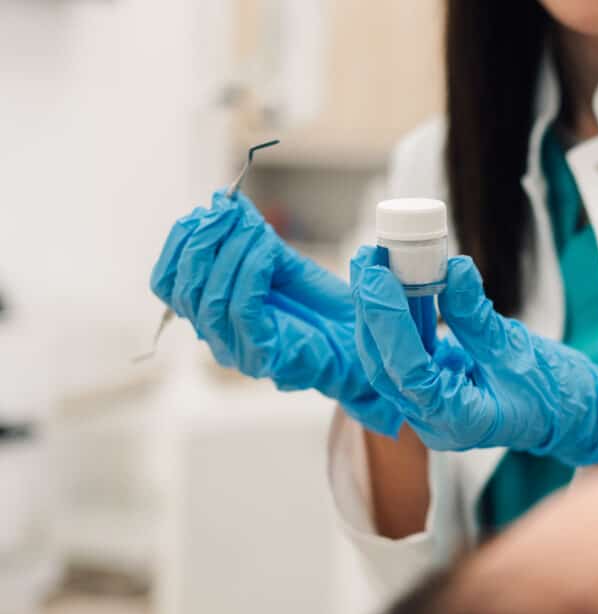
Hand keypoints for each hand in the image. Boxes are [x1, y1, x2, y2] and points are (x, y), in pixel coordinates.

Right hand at [150, 190, 401, 435]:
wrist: (356, 336)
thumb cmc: (318, 303)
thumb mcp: (278, 260)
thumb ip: (250, 235)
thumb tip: (227, 200)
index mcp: (208, 310)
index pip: (166, 281)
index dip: (180, 242)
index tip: (206, 211)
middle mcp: (214, 335)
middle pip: (183, 288)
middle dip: (204, 242)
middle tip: (228, 213)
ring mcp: (235, 348)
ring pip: (211, 298)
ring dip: (230, 254)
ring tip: (254, 228)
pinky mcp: (260, 353)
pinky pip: (242, 308)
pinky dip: (250, 272)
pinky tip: (267, 251)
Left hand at [352, 249, 597, 465]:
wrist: (572, 414)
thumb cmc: (555, 394)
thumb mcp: (517, 351)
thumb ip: (476, 315)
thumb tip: (452, 269)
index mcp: (457, 421)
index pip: (407, 371)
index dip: (387, 321)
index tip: (376, 276)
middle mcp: (433, 419)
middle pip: (386, 364)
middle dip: (372, 310)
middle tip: (369, 258)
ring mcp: (429, 406)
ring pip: (389, 357)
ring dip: (379, 310)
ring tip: (374, 262)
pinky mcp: (433, 387)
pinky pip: (406, 351)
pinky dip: (400, 317)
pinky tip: (394, 283)